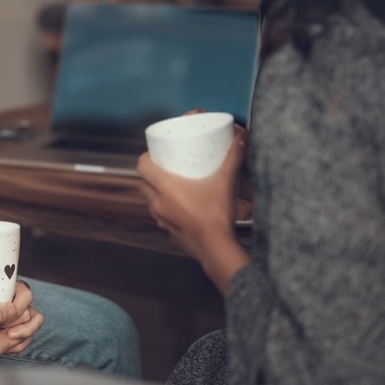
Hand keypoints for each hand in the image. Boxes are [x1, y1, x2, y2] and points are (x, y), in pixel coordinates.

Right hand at [0, 280, 44, 362]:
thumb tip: (15, 309)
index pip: (28, 324)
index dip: (24, 303)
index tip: (13, 289)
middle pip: (27, 333)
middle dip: (25, 313)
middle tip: (12, 296)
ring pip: (18, 339)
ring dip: (17, 321)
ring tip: (7, 304)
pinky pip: (3, 340)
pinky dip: (6, 327)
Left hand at [137, 126, 250, 293]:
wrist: (216, 248)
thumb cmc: (217, 215)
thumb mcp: (226, 181)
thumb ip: (234, 157)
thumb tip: (243, 137)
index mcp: (165, 187)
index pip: (142, 166)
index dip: (146, 157)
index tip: (155, 153)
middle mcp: (158, 203)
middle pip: (143, 183)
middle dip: (151, 174)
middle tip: (165, 167)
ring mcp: (161, 219)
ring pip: (150, 201)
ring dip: (156, 193)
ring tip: (172, 186)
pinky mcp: (168, 232)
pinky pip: (161, 217)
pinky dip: (165, 210)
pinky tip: (179, 208)